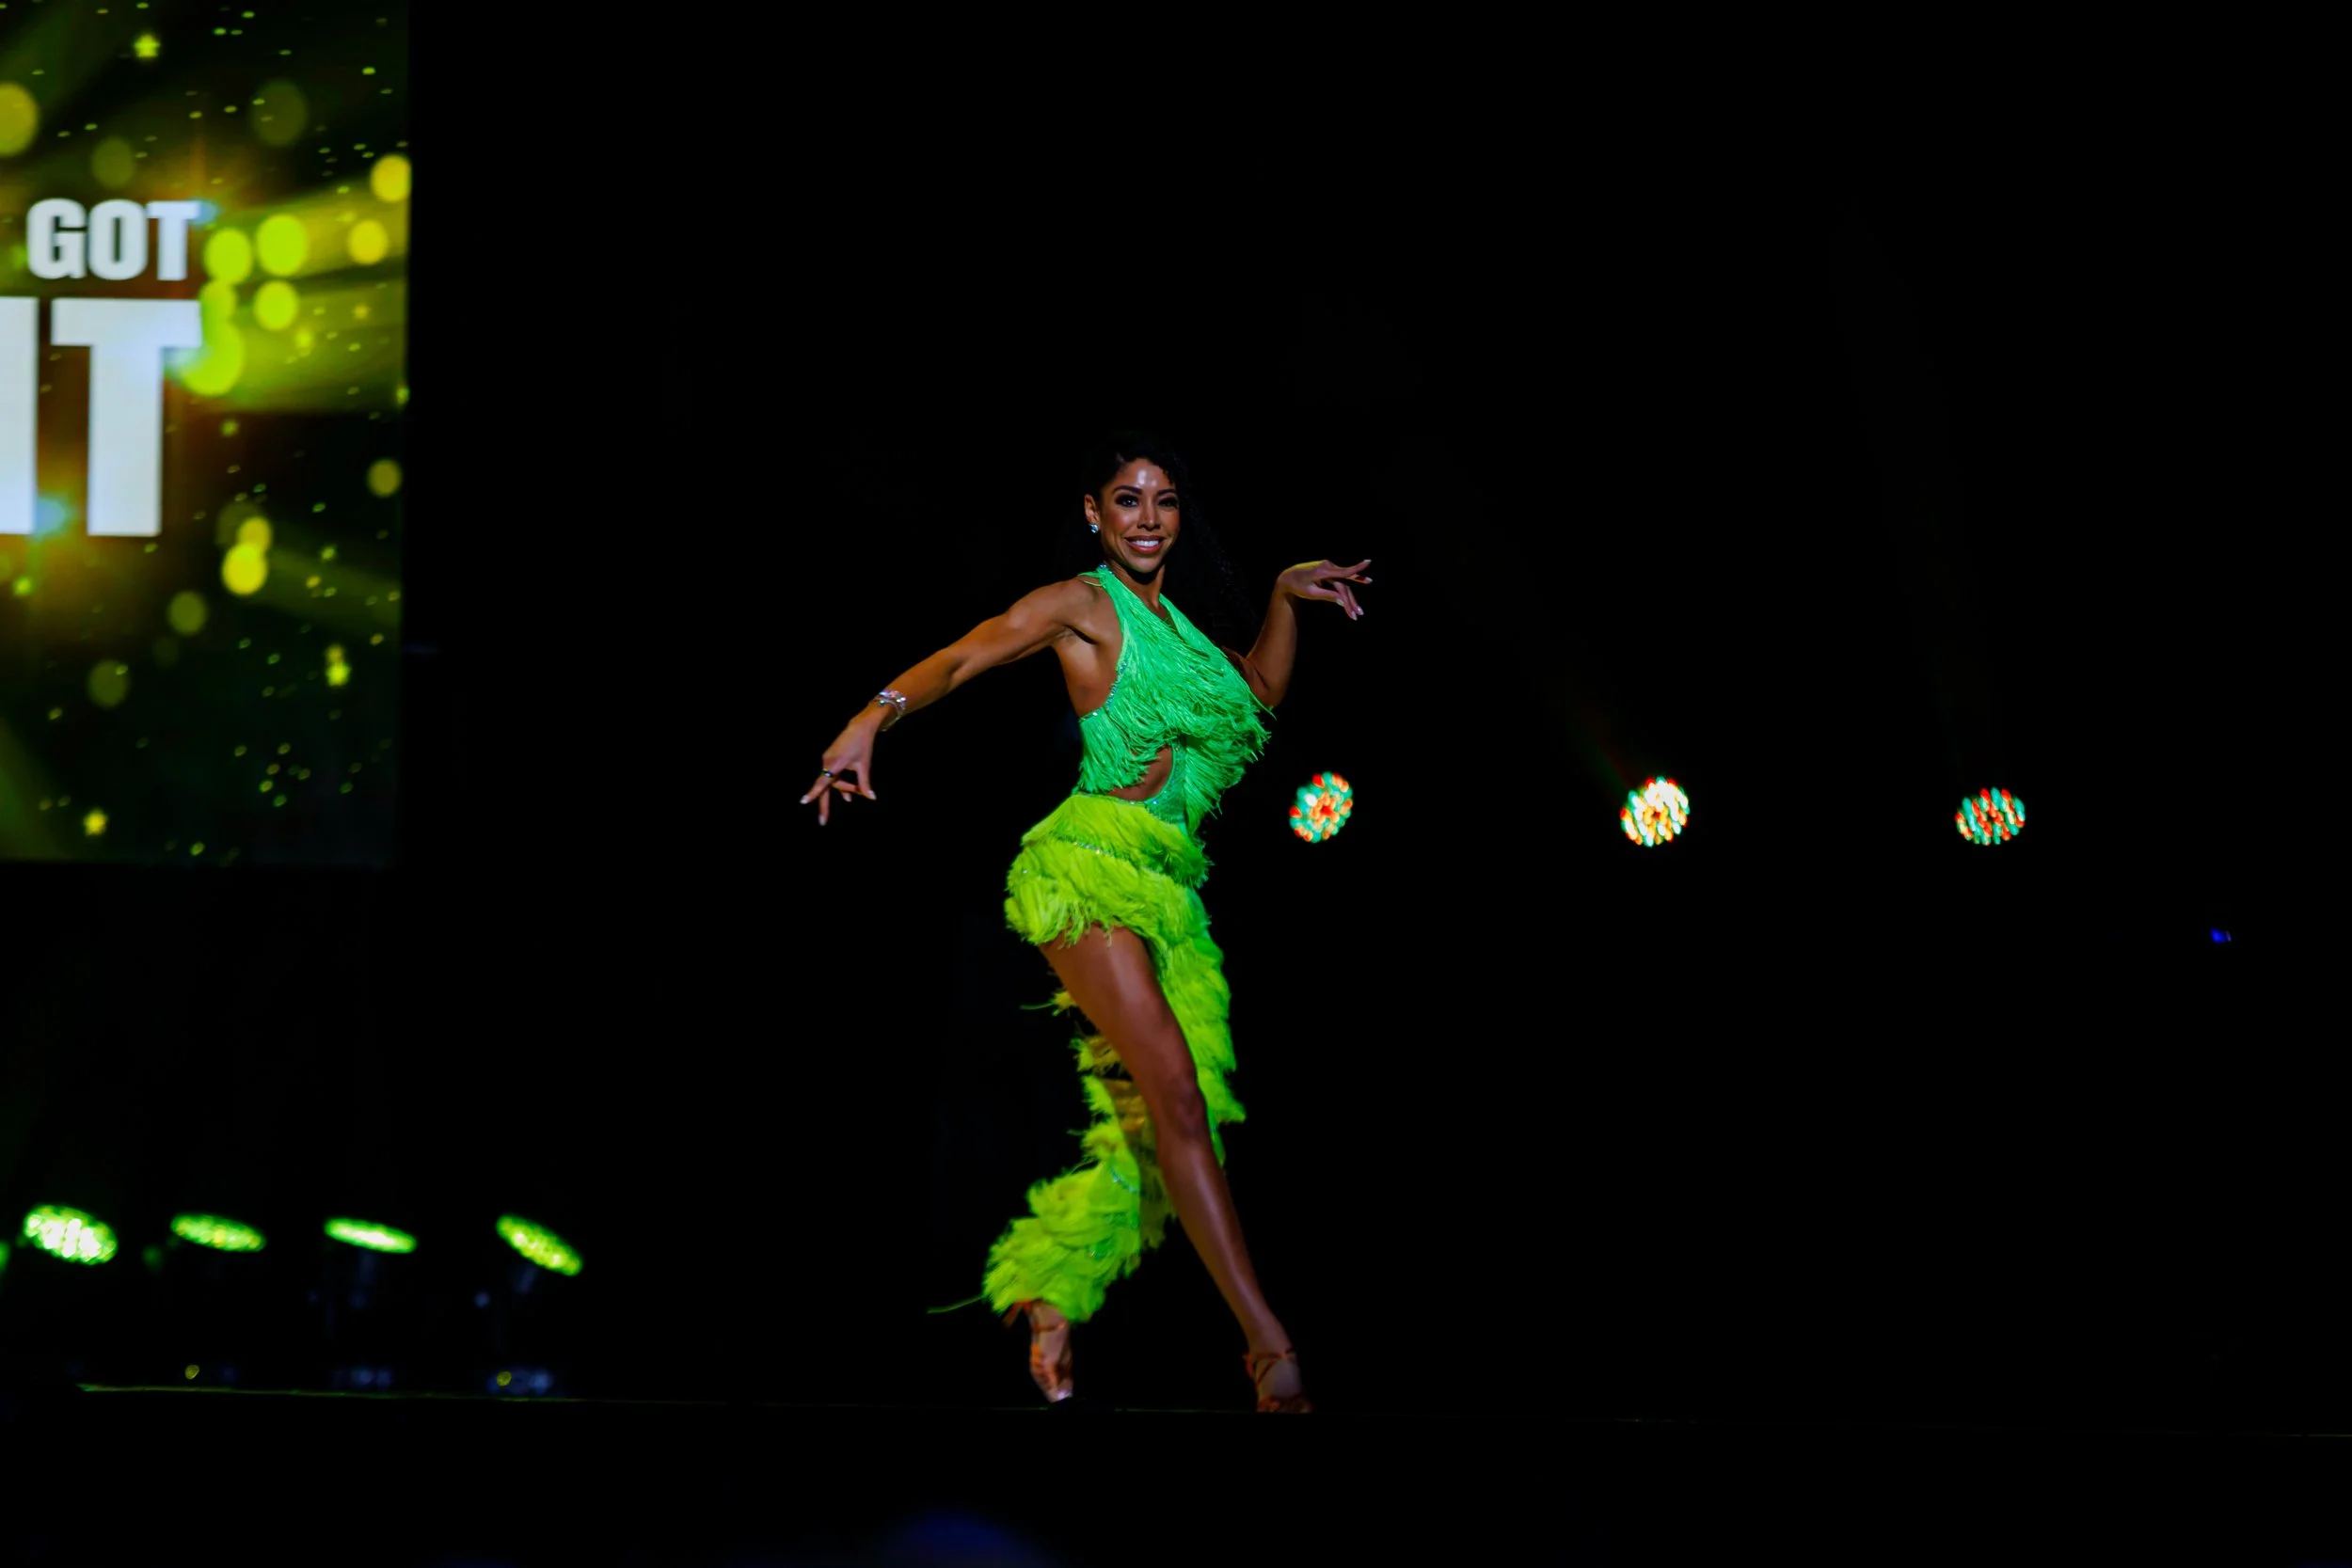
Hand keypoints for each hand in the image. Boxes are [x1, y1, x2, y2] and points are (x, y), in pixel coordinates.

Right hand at [799, 710, 881, 824]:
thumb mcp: (864, 766)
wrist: (859, 727)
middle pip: (823, 787)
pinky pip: (832, 776)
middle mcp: (827, 762)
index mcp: (835, 764)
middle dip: (824, 804)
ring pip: (832, 781)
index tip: (804, 802)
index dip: (814, 792)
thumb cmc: (863, 746)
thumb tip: (871, 798)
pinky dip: (840, 784)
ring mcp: (827, 760)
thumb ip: (864, 784)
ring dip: (843, 789)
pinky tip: (848, 796)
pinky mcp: (829, 759)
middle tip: (823, 822)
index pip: (823, 782)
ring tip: (853, 797)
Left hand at [1277, 559, 1371, 620]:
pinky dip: (1351, 582)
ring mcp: (1329, 568)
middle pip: (1343, 587)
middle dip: (1350, 602)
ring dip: (1349, 599)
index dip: (1357, 568)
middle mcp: (1328, 567)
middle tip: (1357, 615)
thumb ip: (1327, 595)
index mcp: (1323, 571)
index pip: (1343, 571)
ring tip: (1357, 612)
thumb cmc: (1298, 586)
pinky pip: (1341, 579)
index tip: (1368, 562)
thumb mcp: (1311, 593)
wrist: (1289, 577)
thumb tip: (1342, 601)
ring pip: (1343, 585)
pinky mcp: (1329, 571)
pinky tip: (1364, 580)